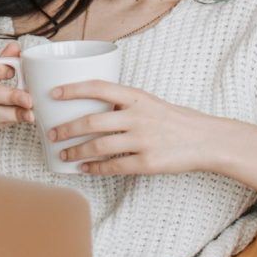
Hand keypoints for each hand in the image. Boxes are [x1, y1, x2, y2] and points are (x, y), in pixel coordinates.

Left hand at [48, 80, 226, 176]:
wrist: (206, 140)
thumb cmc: (175, 120)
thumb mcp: (150, 102)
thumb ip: (124, 105)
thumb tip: (92, 109)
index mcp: (137, 97)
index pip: (98, 87)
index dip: (73, 89)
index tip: (53, 94)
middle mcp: (138, 117)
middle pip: (92, 121)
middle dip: (67, 129)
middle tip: (51, 133)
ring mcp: (143, 140)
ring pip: (98, 146)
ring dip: (76, 151)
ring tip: (63, 154)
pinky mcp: (148, 163)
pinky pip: (114, 167)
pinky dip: (95, 168)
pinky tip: (84, 168)